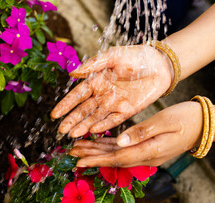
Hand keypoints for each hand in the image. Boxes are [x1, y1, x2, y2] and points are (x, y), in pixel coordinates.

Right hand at [50, 45, 172, 137]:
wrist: (160, 64)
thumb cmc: (135, 56)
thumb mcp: (113, 55)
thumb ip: (93, 64)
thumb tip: (72, 74)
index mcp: (96, 81)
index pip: (77, 95)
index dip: (65, 105)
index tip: (54, 115)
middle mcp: (102, 95)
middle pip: (84, 110)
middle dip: (72, 120)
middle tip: (61, 131)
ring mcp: (114, 104)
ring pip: (96, 118)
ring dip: (84, 126)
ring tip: (73, 135)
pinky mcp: (127, 111)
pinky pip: (113, 120)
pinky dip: (104, 125)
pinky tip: (94, 130)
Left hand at [69, 102, 202, 167]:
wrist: (206, 124)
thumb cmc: (187, 118)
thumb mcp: (166, 121)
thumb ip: (142, 132)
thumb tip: (120, 142)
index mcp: (150, 150)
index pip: (117, 158)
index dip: (96, 159)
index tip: (79, 159)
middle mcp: (147, 156)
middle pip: (114, 159)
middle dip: (92, 156)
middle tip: (71, 153)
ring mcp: (148, 153)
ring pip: (118, 155)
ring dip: (98, 152)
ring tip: (79, 148)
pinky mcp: (148, 148)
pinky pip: (125, 150)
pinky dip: (110, 147)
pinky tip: (99, 144)